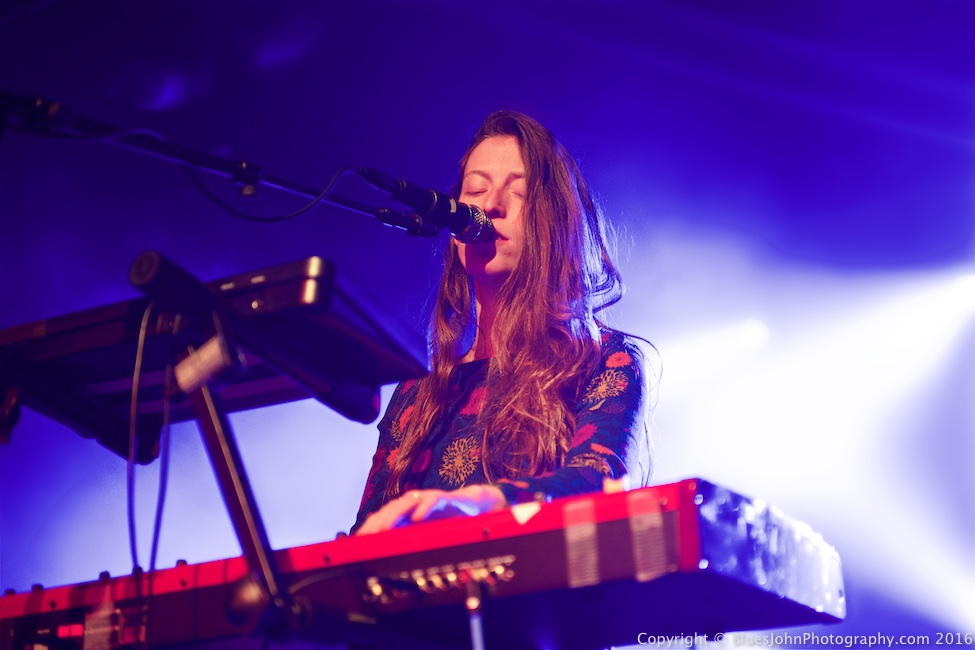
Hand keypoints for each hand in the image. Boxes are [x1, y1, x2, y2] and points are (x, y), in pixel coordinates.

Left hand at [355, 485, 506, 535]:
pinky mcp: (445, 498)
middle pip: (390, 509)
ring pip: (407, 503)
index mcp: (406, 509)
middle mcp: (414, 501)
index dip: (370, 526)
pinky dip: (424, 508)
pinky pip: (433, 501)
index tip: (358, 540)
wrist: (471, 506)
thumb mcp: (422, 531)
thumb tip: (385, 553)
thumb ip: (405, 536)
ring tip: (385, 528)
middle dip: (377, 522)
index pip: (383, 515)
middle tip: (367, 537)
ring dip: (394, 516)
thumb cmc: (444, 519)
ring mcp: (428, 498)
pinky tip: (417, 518)